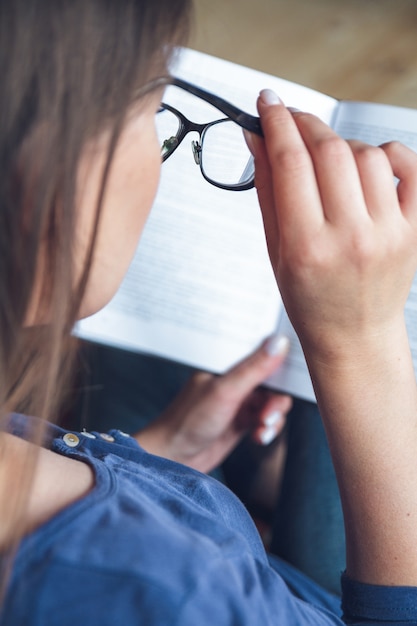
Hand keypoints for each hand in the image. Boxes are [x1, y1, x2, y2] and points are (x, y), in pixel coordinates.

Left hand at [134, 335, 291, 472]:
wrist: (172, 458)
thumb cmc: (189, 420)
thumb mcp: (226, 391)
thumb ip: (254, 368)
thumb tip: (279, 341)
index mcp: (227, 366)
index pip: (262, 354)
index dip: (281, 363)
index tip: (296, 376)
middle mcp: (234, 381)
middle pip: (272, 382)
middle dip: (277, 399)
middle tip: (268, 415)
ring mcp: (238, 403)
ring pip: (272, 403)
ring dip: (274, 417)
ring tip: (262, 429)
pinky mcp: (240, 423)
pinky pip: (266, 421)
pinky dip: (268, 430)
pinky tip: (259, 438)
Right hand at [249, 92, 416, 363]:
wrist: (353, 335)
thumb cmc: (310, 299)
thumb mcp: (275, 251)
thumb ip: (267, 191)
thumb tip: (257, 139)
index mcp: (307, 247)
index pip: (290, 163)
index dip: (276, 122)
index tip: (267, 103)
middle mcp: (350, 238)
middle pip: (328, 151)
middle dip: (305, 124)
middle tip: (291, 121)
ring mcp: (389, 234)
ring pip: (367, 154)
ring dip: (343, 145)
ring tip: (330, 162)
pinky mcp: (415, 231)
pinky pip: (410, 167)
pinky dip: (389, 153)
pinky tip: (370, 163)